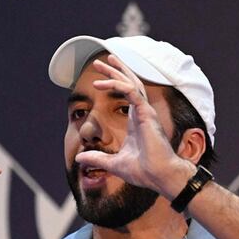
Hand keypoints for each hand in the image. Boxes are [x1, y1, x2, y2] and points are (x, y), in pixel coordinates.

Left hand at [74, 55, 192, 195]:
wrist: (159, 176)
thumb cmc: (144, 171)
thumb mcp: (113, 164)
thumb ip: (97, 159)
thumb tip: (79, 158)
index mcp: (136, 121)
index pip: (127, 95)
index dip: (115, 83)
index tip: (99, 78)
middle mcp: (142, 113)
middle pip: (130, 83)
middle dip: (115, 70)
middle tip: (100, 62)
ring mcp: (145, 112)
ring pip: (131, 83)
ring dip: (116, 71)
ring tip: (101, 63)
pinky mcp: (146, 113)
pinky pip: (131, 91)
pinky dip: (117, 84)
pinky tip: (101, 83)